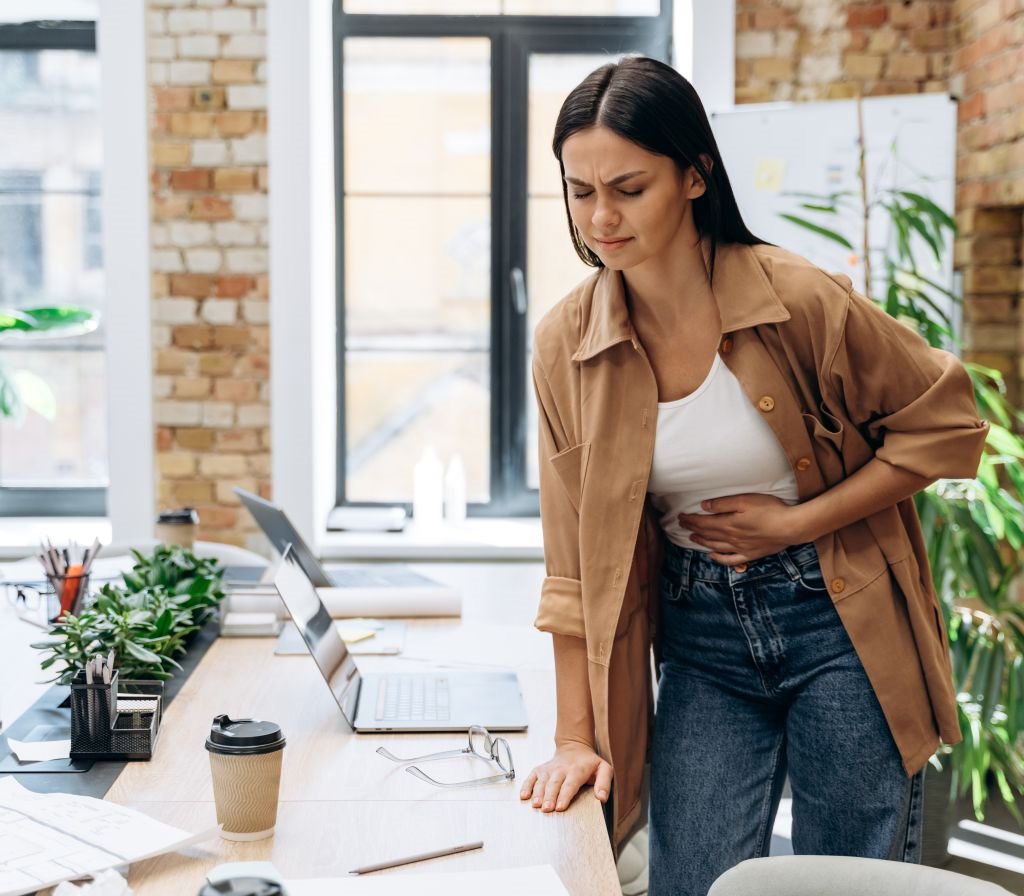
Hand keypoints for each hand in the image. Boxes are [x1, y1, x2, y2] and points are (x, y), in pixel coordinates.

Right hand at [519, 742, 612, 812]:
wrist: (574, 747)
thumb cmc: (589, 763)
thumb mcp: (604, 769)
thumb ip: (604, 783)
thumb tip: (601, 797)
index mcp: (577, 770)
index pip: (570, 784)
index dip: (565, 795)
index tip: (560, 807)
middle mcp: (561, 769)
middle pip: (554, 784)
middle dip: (549, 796)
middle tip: (546, 809)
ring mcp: (549, 769)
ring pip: (542, 781)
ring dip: (537, 793)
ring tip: (535, 804)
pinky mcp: (540, 770)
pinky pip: (531, 777)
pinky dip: (526, 786)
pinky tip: (524, 796)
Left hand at [678, 494, 808, 564]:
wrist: (791, 527)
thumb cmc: (769, 510)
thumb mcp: (744, 500)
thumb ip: (722, 504)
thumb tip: (703, 507)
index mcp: (728, 524)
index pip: (703, 523)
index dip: (690, 520)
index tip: (681, 517)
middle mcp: (731, 538)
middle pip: (707, 534)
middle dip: (693, 529)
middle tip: (682, 525)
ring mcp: (741, 548)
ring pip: (716, 546)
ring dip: (703, 542)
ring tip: (693, 538)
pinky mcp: (751, 554)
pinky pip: (730, 559)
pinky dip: (719, 558)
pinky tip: (712, 555)